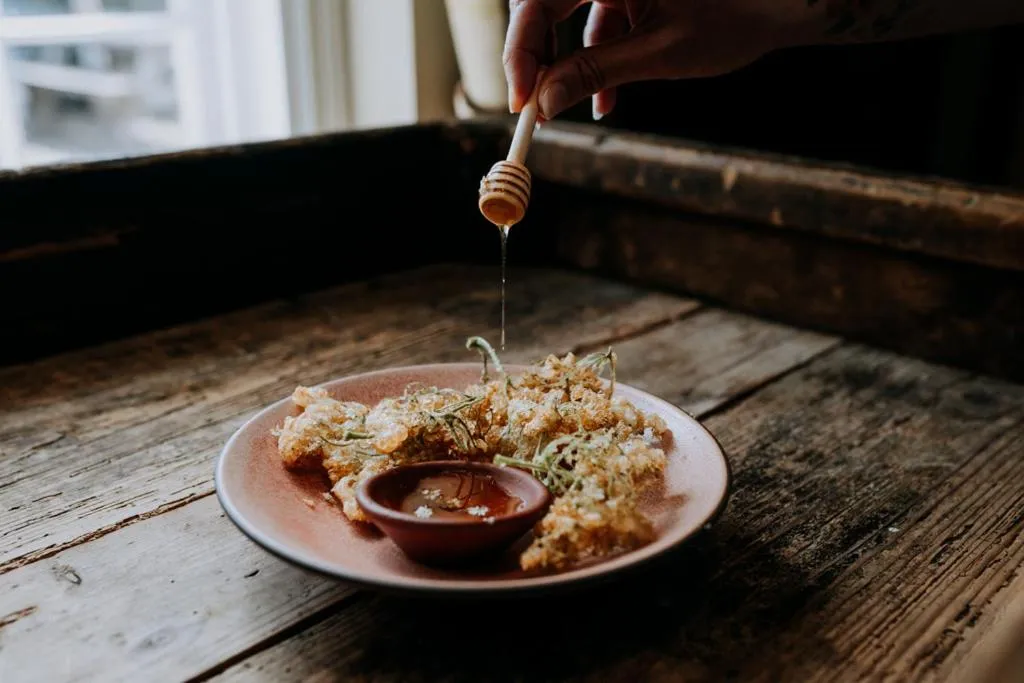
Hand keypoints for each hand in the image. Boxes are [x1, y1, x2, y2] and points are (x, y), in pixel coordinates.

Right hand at [503, 0, 811, 119]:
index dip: (521, 52)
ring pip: (564, 16)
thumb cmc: (734, 19)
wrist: (781, 7)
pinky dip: (595, 59)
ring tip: (569, 112)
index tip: (522, 100)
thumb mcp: (660, 53)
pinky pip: (593, 22)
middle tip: (533, 107)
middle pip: (542, 5)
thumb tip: (544, 102)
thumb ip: (595, 72)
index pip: (537, 1)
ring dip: (566, 66)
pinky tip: (605, 101)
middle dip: (536, 59)